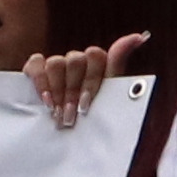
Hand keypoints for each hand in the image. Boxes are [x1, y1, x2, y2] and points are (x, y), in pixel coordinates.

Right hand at [30, 29, 154, 129]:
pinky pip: (36, 63)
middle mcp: (77, 62)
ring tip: (56, 113)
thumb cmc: (92, 117)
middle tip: (69, 117)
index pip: (94, 56)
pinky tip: (44, 100)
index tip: (85, 106)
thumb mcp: (109, 94)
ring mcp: (56, 65)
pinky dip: (40, 81)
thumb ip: (119, 63)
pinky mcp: (37, 70)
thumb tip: (140, 36)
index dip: (89, 81)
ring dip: (56, 91)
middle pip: (73, 60)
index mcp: (97, 66)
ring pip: (55, 63)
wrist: (69, 139)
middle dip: (71, 92)